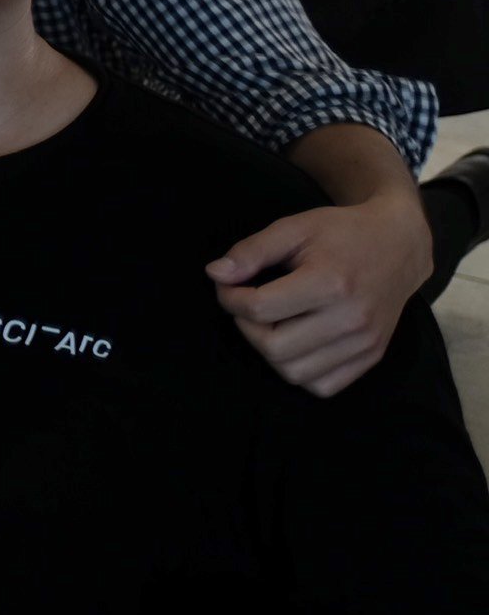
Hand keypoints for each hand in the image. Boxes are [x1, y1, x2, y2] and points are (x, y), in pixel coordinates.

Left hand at [213, 189, 433, 395]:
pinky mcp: (372, 357)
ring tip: (270, 322)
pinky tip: (295, 342)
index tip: (228, 285)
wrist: (399, 246)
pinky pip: (323, 386)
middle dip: (246, 327)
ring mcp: (365, 343)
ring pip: (296, 373)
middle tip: (247, 305)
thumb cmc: (342, 233)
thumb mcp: (294, 227)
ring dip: (269, 351)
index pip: (260, 309)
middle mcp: (351, 319)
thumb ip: (251, 251)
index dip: (229, 298)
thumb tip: (215, 274)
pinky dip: (300, 371)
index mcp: (330, 283)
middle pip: (274, 348)